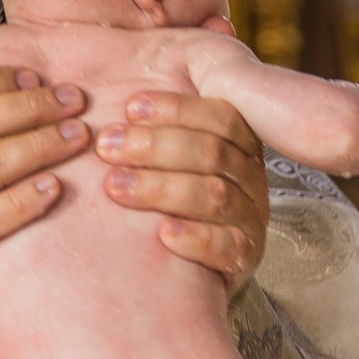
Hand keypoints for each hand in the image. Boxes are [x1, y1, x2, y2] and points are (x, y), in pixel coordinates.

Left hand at [95, 92, 269, 292]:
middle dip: (155, 146)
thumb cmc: (159, 193)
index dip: (177, 109)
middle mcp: (251, 178)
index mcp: (240, 144)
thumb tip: (125, 93)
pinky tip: (163, 234)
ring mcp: (250, 218)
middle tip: (107, 146)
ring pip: (215, 196)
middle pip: (213, 153)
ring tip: (115, 186)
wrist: (177, 265)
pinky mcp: (244, 258)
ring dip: (161, 188)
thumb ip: (155, 119)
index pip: (222, 117)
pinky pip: (229, 248)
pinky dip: (196, 238)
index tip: (130, 108)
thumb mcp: (163, 152)